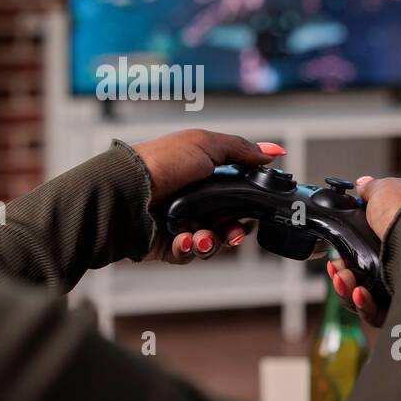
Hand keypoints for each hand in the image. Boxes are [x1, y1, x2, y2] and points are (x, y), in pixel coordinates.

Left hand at [132, 129, 285, 263]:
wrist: (127, 189)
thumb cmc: (162, 162)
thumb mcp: (206, 145)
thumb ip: (242, 150)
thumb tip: (272, 152)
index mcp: (203, 177)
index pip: (235, 197)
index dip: (247, 207)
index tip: (255, 212)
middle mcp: (192, 201)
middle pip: (226, 224)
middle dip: (234, 231)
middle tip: (233, 232)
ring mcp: (179, 223)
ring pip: (210, 243)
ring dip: (211, 242)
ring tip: (202, 236)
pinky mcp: (165, 244)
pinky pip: (187, 254)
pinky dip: (189, 249)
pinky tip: (185, 240)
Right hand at [326, 175, 400, 325]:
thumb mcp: (384, 191)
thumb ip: (369, 191)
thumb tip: (361, 185)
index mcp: (398, 241)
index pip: (364, 257)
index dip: (346, 259)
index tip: (336, 259)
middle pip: (361, 280)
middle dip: (343, 277)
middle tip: (338, 270)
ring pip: (366, 300)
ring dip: (348, 290)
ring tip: (344, 280)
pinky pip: (379, 315)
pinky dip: (363, 305)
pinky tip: (358, 293)